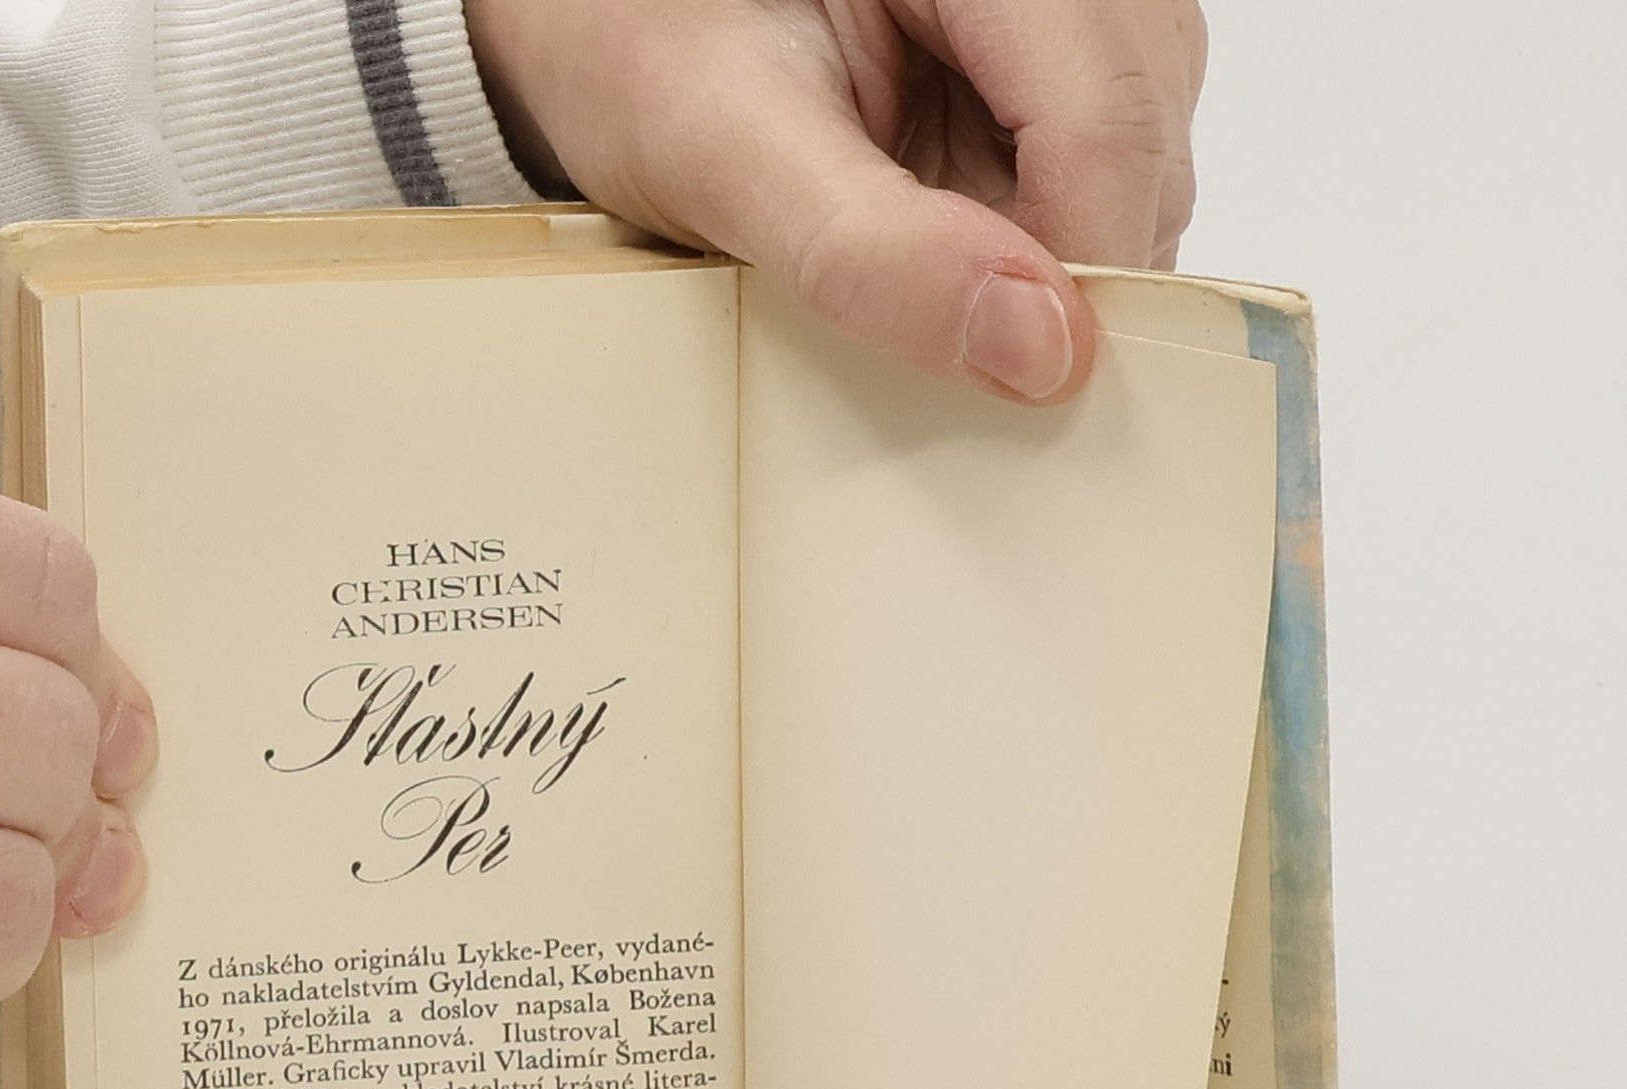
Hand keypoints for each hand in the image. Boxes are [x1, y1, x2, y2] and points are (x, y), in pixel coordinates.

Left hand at [468, 0, 1205, 401]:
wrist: (604, 15)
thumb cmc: (637, 42)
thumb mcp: (723, 148)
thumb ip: (869, 250)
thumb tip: (1037, 349)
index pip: (1107, 119)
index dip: (1078, 276)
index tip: (1023, 393)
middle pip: (1140, 148)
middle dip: (1067, 282)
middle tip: (954, 362)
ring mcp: (1072, 7)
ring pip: (1135, 173)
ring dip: (1050, 269)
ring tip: (924, 289)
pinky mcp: (1054, 61)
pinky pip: (1093, 177)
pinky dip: (1032, 251)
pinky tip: (947, 265)